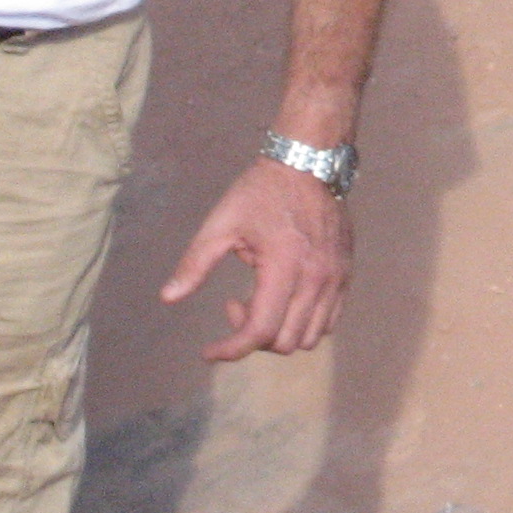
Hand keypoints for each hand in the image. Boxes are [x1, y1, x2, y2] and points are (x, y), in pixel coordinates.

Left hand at [160, 156, 353, 360]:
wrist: (309, 162)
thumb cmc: (261, 192)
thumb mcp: (220, 223)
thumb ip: (194, 264)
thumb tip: (167, 298)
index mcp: (284, 266)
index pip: (260, 331)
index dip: (230, 350)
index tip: (207, 351)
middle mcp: (316, 277)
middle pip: (284, 342)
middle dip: (253, 338)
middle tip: (235, 307)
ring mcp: (336, 276)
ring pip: (309, 337)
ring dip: (279, 332)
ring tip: (261, 302)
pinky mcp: (345, 272)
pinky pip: (329, 319)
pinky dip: (303, 323)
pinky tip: (284, 298)